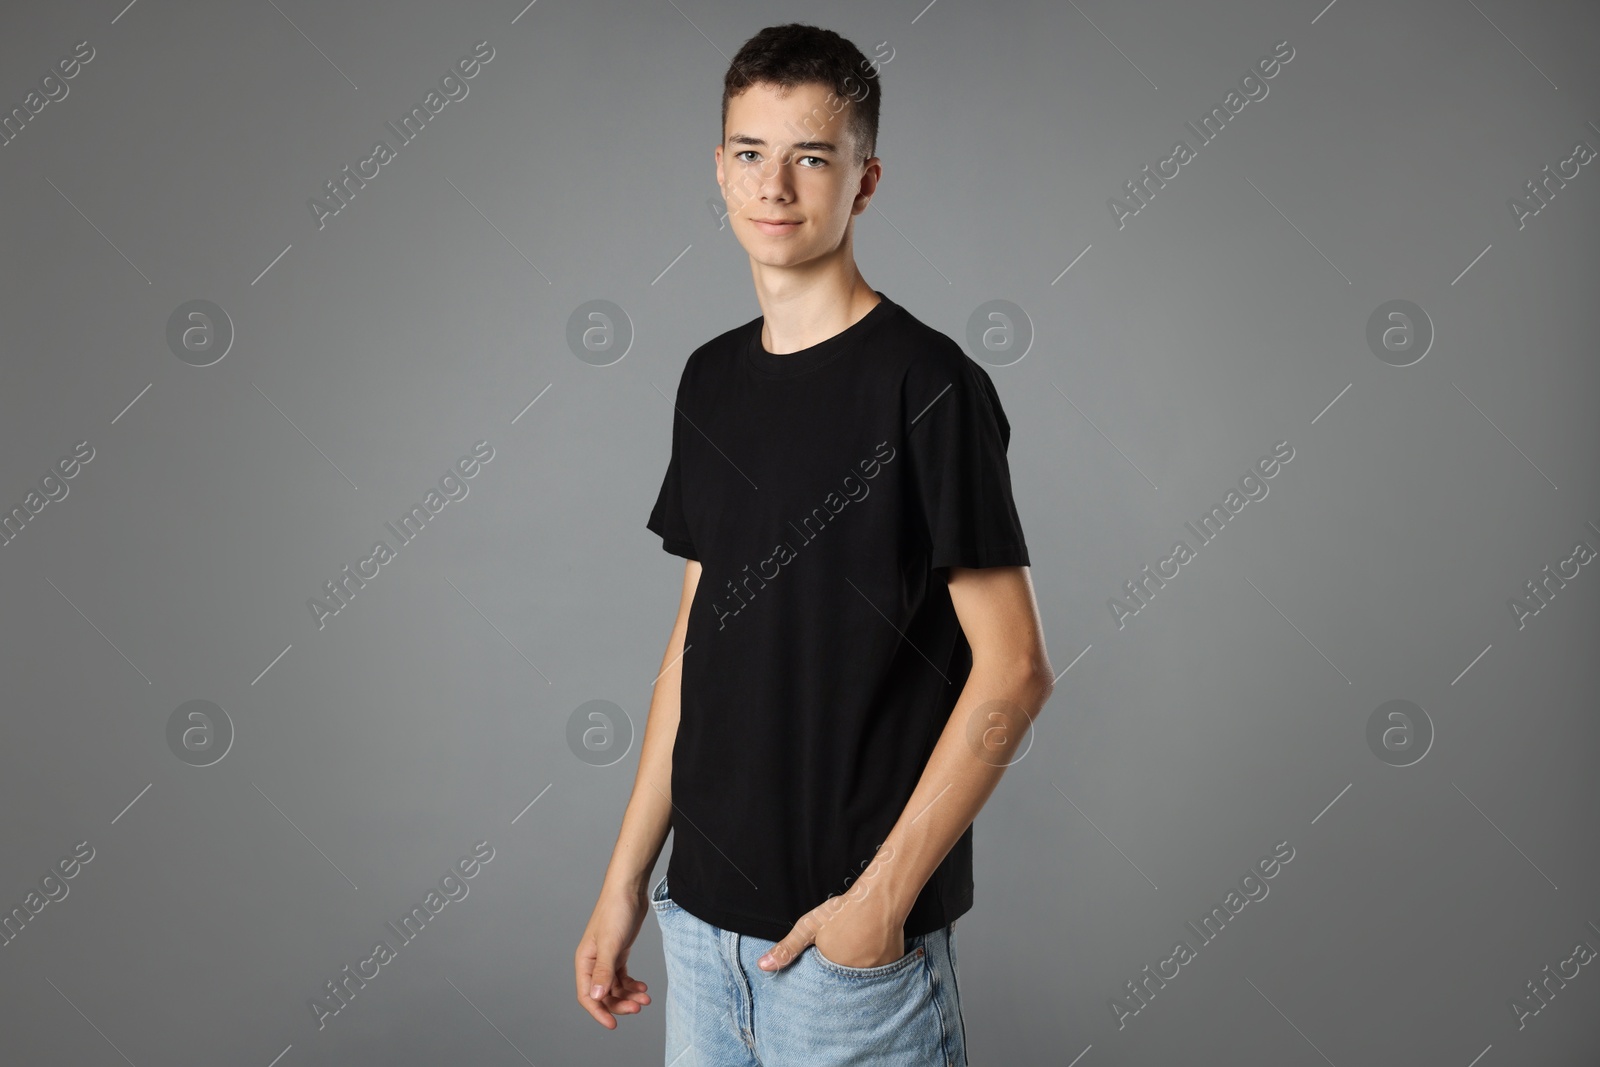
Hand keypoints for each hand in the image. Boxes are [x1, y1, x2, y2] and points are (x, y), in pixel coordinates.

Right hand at [574, 883, 653, 1027]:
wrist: (629, 889)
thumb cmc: (616, 912)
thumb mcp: (611, 944)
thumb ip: (603, 971)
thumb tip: (596, 997)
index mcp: (584, 961)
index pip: (587, 995)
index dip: (598, 1012)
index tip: (613, 1025)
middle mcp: (593, 962)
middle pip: (603, 994)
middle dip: (619, 1004)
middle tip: (639, 1008)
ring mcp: (606, 958)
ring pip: (614, 987)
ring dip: (629, 996)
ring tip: (645, 998)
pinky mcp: (619, 953)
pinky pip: (623, 977)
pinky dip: (632, 985)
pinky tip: (643, 988)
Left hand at [757, 880, 906, 971]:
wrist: (879, 898)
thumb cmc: (843, 911)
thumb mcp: (809, 927)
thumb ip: (787, 948)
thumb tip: (763, 966)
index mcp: (833, 973)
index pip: (822, 986)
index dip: (821, 975)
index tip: (826, 959)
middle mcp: (855, 979)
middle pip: (842, 984)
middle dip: (840, 972)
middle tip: (844, 950)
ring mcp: (875, 974)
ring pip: (861, 980)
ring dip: (857, 969)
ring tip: (857, 948)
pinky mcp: (891, 968)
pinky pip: (879, 973)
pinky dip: (874, 966)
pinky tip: (871, 949)